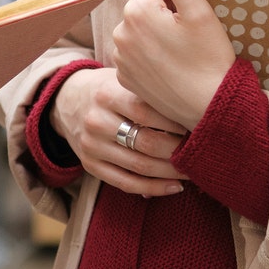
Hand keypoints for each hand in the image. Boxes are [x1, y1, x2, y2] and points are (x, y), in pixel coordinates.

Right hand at [48, 66, 188, 197]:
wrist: (67, 100)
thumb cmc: (108, 88)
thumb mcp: (122, 80)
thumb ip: (149, 93)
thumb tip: (191, 113)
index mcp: (107, 94)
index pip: (147, 111)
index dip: (176, 122)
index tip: (198, 126)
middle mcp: (96, 121)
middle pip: (146, 142)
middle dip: (178, 151)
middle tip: (202, 151)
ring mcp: (91, 146)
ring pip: (139, 166)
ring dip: (172, 173)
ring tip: (193, 171)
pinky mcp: (90, 165)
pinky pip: (126, 183)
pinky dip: (154, 188)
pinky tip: (175, 187)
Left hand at [112, 0, 237, 132]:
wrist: (209, 107)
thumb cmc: (209, 57)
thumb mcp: (198, 10)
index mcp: (136, 11)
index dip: (179, 1)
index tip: (192, 22)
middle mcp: (119, 33)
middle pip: (146, 10)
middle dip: (166, 18)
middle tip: (189, 39)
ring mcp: (120, 57)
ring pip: (141, 31)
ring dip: (157, 36)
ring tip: (181, 55)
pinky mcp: (124, 77)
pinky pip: (137, 54)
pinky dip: (151, 57)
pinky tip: (170, 68)